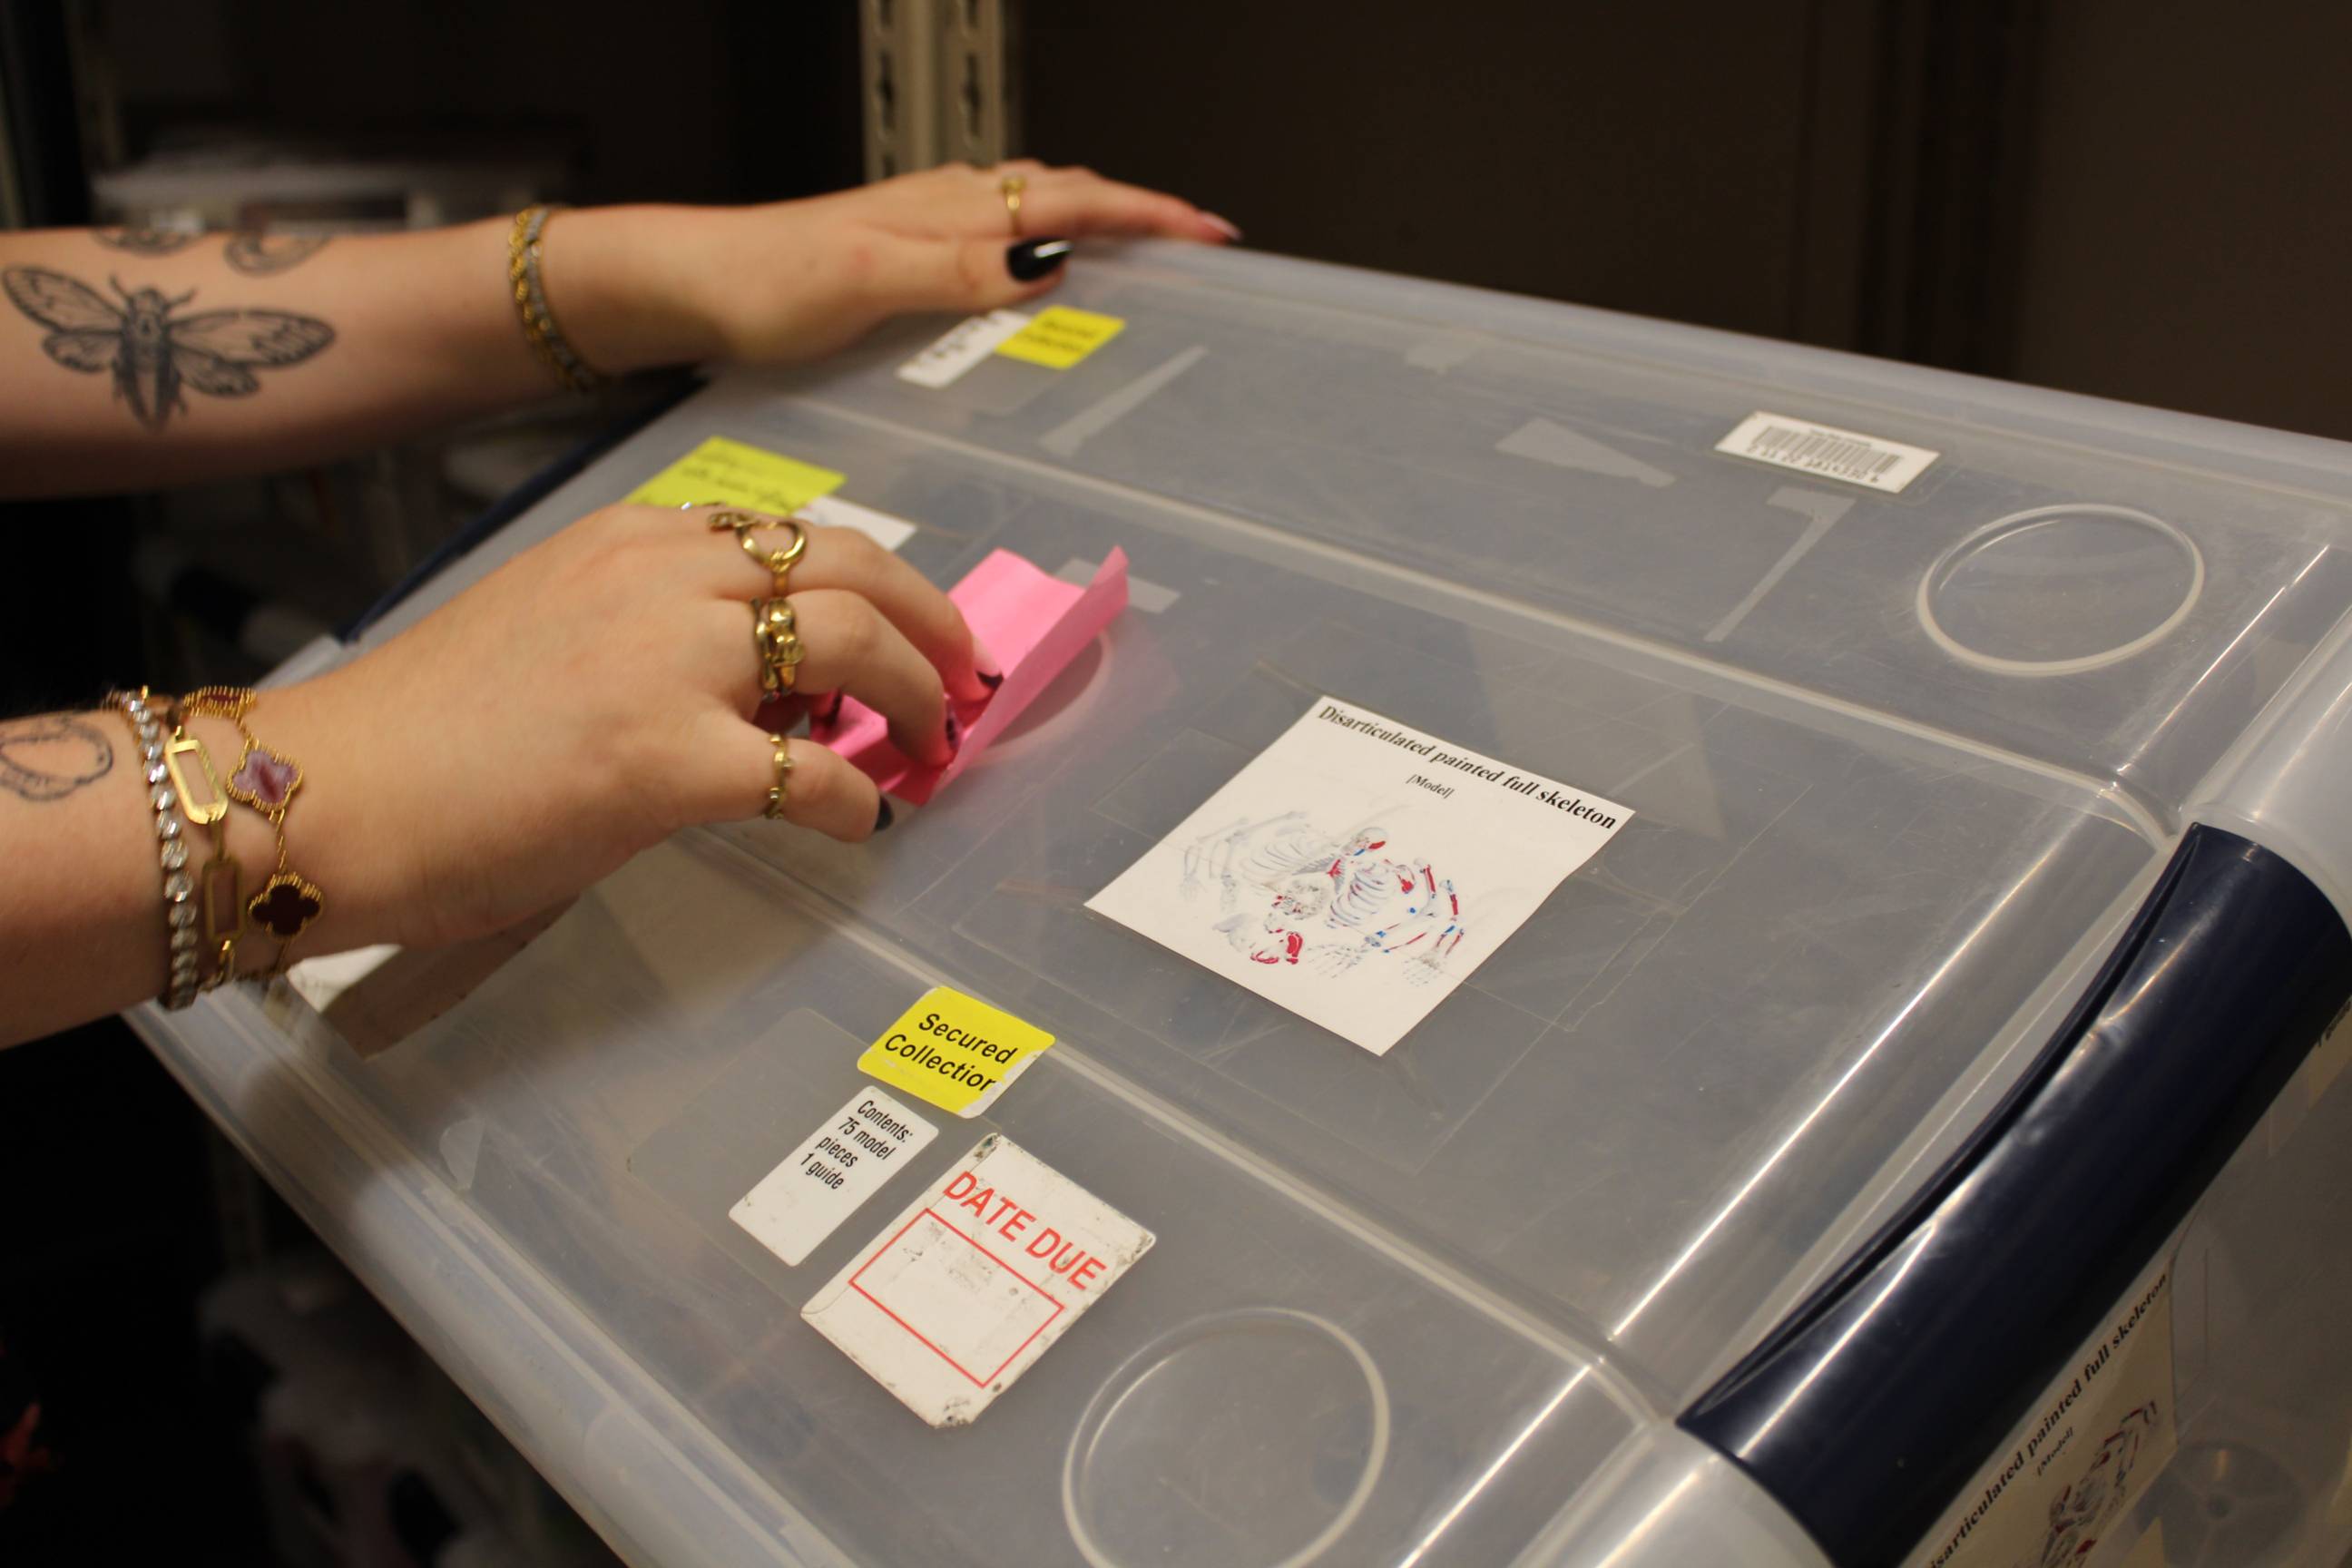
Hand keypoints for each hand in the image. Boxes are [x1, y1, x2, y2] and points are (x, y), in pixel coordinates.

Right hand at [242, 504, 990, 952]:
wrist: (332, 790)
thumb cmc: (430, 730)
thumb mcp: (552, 629)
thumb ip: (653, 631)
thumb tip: (764, 688)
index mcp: (632, 541)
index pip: (788, 535)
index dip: (868, 581)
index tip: (904, 623)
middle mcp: (663, 578)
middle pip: (851, 566)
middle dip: (931, 620)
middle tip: (961, 676)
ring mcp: (671, 664)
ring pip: (855, 646)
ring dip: (919, 697)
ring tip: (933, 745)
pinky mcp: (669, 762)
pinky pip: (818, 776)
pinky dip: (862, 801)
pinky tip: (864, 825)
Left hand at [561, 163, 1237, 370]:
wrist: (684, 285)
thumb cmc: (761, 284)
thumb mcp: (866, 280)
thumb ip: (956, 272)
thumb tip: (1048, 267)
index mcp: (951, 212)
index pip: (1074, 205)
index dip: (1147, 218)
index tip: (1210, 234)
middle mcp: (943, 207)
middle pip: (1064, 194)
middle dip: (1137, 214)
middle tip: (1195, 241)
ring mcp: (921, 225)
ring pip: (1030, 208)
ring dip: (1090, 221)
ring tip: (1138, 247)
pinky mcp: (896, 251)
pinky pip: (992, 235)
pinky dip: (1037, 241)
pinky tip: (1028, 270)